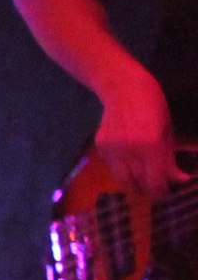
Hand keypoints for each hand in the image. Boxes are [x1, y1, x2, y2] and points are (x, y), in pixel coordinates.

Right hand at [94, 66, 186, 198]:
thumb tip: (179, 179)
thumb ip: (170, 159)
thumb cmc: (153, 106)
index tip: (165, 192)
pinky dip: (122, 169)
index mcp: (151, 146)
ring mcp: (112, 148)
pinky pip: (112, 166)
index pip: (155, 182)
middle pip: (138, 184)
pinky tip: (129, 161)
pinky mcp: (100, 145)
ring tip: (142, 179)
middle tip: (155, 187)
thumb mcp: (168, 133)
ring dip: (133, 183)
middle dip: (148, 189)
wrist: (123, 87)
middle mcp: (129, 150)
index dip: (161, 192)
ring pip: (122, 179)